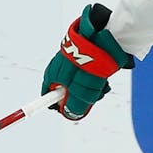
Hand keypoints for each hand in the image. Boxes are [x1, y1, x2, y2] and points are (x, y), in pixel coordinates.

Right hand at [41, 3, 133, 119]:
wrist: (102, 38)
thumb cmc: (87, 65)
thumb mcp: (79, 93)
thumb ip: (73, 107)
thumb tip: (70, 114)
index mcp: (52, 75)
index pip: (48, 96)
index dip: (59, 106)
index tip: (71, 110)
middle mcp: (59, 68)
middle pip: (66, 92)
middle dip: (80, 98)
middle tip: (91, 99)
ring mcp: (72, 62)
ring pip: (79, 84)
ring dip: (91, 90)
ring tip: (101, 87)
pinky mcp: (84, 57)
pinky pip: (87, 74)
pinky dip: (95, 79)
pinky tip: (104, 79)